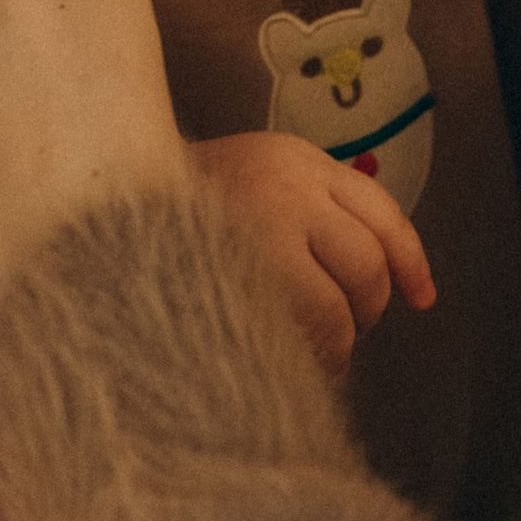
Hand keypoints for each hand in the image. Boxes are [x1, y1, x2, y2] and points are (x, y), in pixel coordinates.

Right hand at [189, 132, 434, 372]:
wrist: (98, 203)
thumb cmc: (178, 206)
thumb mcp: (253, 179)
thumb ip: (308, 211)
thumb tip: (382, 278)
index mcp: (296, 160)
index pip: (381, 213)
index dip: (409, 262)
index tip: (421, 297)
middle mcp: (286, 188)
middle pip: (366, 267)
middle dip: (365, 311)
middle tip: (342, 332)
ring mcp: (259, 234)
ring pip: (335, 309)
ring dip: (334, 342)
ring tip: (308, 352)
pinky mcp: (232, 279)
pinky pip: (295, 333)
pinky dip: (301, 356)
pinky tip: (282, 361)